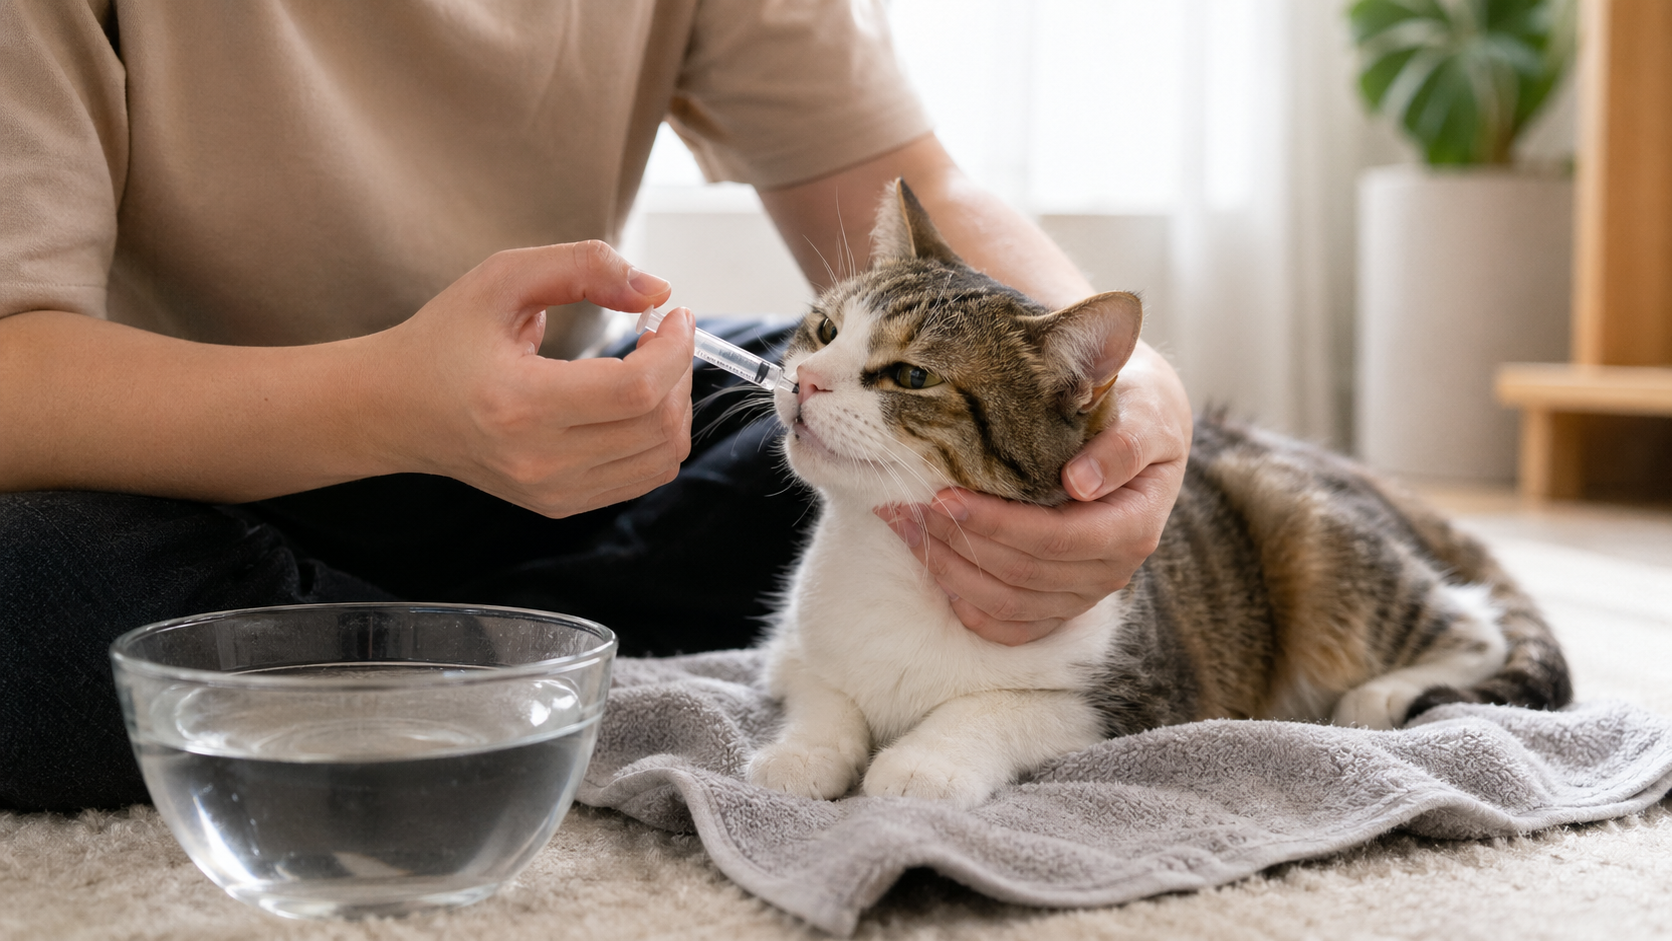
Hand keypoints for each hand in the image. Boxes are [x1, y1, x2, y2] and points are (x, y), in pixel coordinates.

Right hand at [372, 240, 695, 516]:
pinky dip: (658, 435)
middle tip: (660, 335)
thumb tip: (657, 291)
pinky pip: (645, 476)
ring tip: (650, 366)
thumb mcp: (503, 278)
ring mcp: (552, 491)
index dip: (675, 348)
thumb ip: (583, 266)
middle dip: (679, 369)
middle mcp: (538, 460)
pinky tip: (635, 401)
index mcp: (519, 403)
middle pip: (657, 424)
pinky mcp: (561, 505)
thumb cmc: (446, 338)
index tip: (673, 314)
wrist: (395, 410)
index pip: (636, 389)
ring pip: (663, 457)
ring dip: (676, 404)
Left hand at [875, 343, 1190, 644]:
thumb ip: (1121, 446)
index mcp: (1132, 527)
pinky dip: (967, 605)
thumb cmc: (1140, 412)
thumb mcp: (1147, 413)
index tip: (946, 497)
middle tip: (908, 504)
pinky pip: (1009, 626)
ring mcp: (1083, 594)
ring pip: (1007, 603)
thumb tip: (1079, 483)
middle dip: (959, 540)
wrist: (1142, 432)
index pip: (1056, 539)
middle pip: (1022, 573)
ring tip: (905, 525)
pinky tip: (933, 571)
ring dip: (948, 569)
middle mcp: (1111, 571)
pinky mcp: (1060, 604)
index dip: (997, 524)